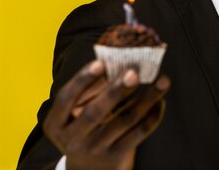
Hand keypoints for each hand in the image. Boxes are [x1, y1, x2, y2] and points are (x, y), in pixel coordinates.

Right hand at [43, 60, 169, 169]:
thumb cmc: (85, 130)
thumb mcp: (76, 114)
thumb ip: (91, 91)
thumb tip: (116, 61)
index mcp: (56, 123)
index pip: (66, 98)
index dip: (82, 80)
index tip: (100, 63)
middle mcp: (72, 138)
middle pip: (95, 112)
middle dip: (115, 91)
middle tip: (133, 72)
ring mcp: (94, 150)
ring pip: (124, 120)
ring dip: (146, 98)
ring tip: (162, 81)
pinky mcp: (116, 157)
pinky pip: (138, 133)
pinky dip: (152, 116)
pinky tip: (160, 102)